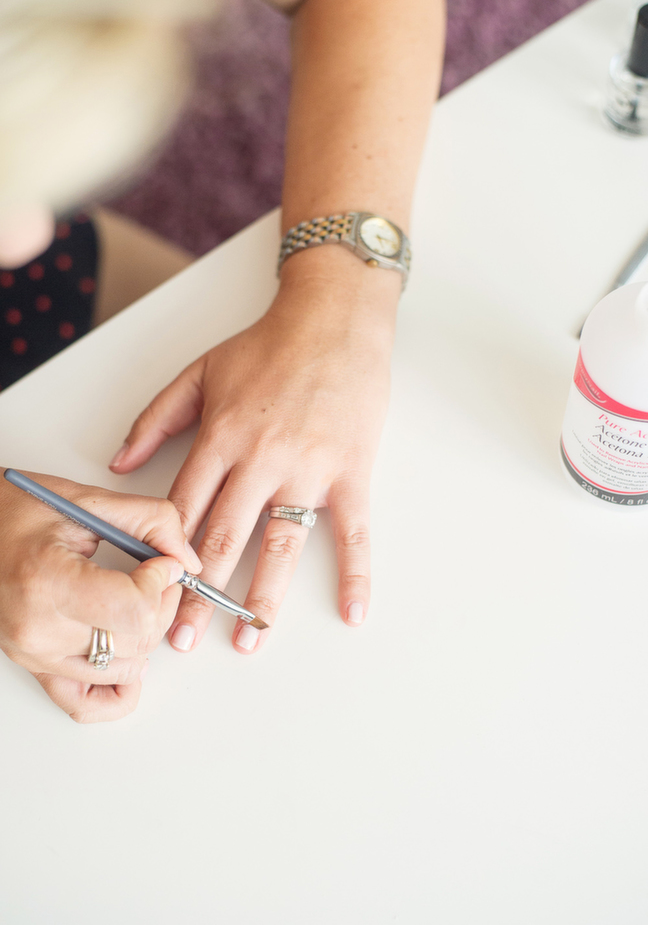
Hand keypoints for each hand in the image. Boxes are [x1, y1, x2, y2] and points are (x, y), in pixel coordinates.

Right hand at [0, 471, 200, 721]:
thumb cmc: (14, 511)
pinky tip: (131, 657)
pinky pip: (85, 704)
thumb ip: (151, 520)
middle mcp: (37, 628)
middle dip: (162, 604)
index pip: (134, 610)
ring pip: (123, 668)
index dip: (162, 583)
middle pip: (135, 640)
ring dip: (146, 636)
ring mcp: (34, 654)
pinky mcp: (35, 666)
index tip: (161, 560)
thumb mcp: (86, 500)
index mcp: (47, 582)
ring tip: (139, 601)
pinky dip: (118, 690)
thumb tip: (187, 559)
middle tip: (158, 573)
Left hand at [110, 248, 399, 653]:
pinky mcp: (351, 470)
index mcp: (221, 438)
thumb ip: (155, 418)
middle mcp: (260, 460)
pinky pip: (353, 531)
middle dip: (200, 596)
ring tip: (249, 641)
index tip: (152, 594)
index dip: (167, 558)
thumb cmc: (270, 344)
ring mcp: (308, 469)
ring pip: (280, 546)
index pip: (185, 511)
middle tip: (183, 639)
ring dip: (262, 600)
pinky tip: (354, 611)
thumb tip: (120, 462)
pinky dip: (356, 574)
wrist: (333, 318)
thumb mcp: (199, 371)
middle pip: (223, 540)